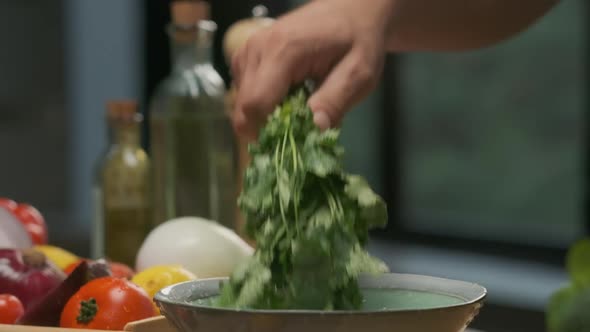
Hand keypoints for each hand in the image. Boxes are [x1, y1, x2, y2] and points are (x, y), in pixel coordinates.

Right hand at [231, 0, 393, 139]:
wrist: (352, 11)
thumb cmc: (358, 40)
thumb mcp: (360, 73)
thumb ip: (335, 101)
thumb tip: (314, 129)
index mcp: (282, 51)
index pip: (255, 105)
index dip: (266, 133)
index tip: (289, 145)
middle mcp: (256, 49)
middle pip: (243, 107)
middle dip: (267, 127)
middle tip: (299, 130)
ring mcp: (247, 50)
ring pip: (241, 102)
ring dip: (265, 115)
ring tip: (297, 108)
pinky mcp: (246, 55)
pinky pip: (244, 91)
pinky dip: (263, 102)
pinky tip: (287, 96)